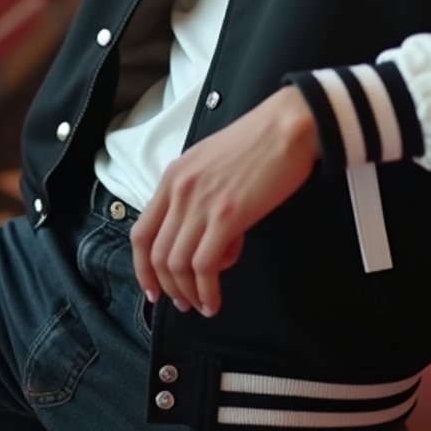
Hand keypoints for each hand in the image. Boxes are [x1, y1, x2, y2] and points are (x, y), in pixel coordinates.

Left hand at [130, 87, 319, 317]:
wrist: (288, 125)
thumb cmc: (260, 141)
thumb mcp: (212, 163)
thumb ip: (200, 197)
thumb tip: (210, 237)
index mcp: (174, 176)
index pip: (142, 231)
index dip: (143, 268)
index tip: (153, 288)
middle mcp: (180, 190)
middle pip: (156, 254)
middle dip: (167, 287)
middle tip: (182, 303)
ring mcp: (201, 203)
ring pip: (177, 264)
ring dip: (188, 293)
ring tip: (203, 305)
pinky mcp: (227, 216)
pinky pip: (205, 266)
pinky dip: (207, 290)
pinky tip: (215, 299)